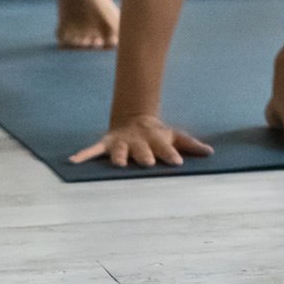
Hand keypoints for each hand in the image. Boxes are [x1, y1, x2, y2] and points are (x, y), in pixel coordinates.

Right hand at [69, 115, 212, 167]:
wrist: (136, 119)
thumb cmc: (158, 135)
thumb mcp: (175, 136)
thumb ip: (191, 145)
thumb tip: (211, 152)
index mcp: (156, 141)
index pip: (166, 149)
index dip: (171, 155)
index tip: (177, 162)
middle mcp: (138, 143)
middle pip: (142, 151)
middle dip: (144, 156)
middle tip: (147, 163)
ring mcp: (121, 143)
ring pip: (118, 152)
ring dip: (119, 157)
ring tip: (118, 164)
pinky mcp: (106, 144)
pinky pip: (92, 150)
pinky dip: (82, 155)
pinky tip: (72, 160)